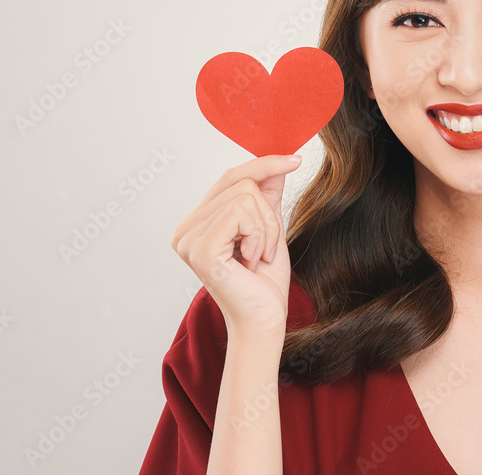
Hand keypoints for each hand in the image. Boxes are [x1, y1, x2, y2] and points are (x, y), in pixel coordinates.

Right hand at [171, 154, 301, 338]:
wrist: (265, 321)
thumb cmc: (264, 284)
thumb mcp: (269, 228)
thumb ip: (268, 195)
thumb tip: (278, 161)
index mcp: (197, 224)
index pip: (230, 178)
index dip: (263, 165)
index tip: (295, 160)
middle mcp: (185, 230)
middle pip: (240, 182)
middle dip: (268, 213)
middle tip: (266, 248)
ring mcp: (188, 239)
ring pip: (244, 196)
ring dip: (265, 228)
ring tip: (258, 257)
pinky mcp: (199, 248)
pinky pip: (240, 213)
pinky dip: (258, 235)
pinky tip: (251, 260)